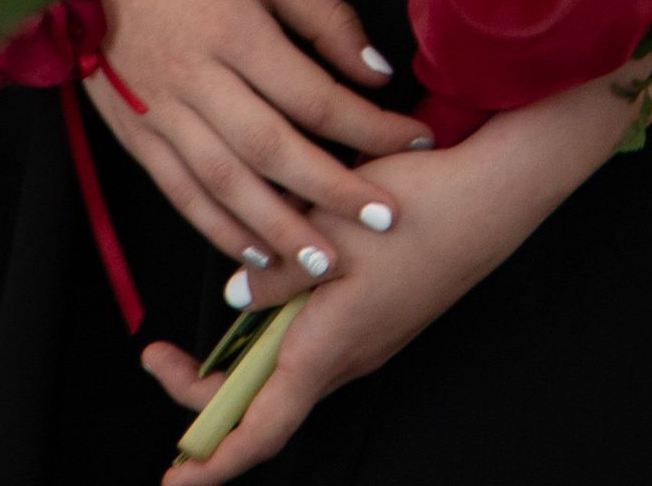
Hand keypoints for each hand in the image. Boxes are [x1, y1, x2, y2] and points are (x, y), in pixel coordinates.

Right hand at [84, 0, 429, 274]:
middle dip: (333, 192)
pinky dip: (217, 226)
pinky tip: (255, 250)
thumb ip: (323, 16)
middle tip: (383, 220)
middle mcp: (195, 77)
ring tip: (324, 260)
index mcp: (234, 30)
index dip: (371, 125)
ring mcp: (159, 109)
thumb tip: (374, 71)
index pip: (315, 96)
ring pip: (225, 182)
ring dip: (278, 227)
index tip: (415, 140)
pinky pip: (178, 189)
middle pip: (273, 150)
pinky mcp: (133, 130)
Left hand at [141, 52, 651, 479]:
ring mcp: (366, 340)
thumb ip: (273, 272)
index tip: (173, 477)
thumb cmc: (415, 211)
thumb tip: (235, 297)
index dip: (214, 460)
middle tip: (159, 359)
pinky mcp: (378, 318)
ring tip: (196, 343)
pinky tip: (260, 303)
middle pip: (263, 405)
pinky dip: (271, 341)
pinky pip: (312, 346)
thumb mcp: (325, 231)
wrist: (493, 195)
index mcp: (329, 347)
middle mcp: (348, 356)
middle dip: (204, 396)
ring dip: (238, 369)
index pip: (262, 430)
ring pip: (286, 373)